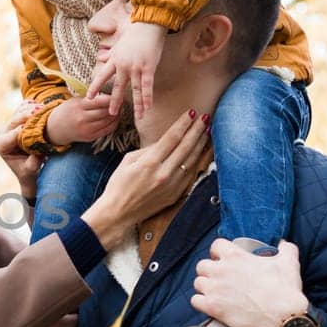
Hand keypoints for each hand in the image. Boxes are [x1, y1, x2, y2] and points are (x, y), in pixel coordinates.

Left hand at [0, 107, 43, 195]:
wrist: (31, 166)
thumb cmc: (28, 171)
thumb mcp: (29, 171)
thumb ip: (32, 165)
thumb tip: (38, 155)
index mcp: (1, 145)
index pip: (8, 137)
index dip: (18, 132)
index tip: (27, 128)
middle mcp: (3, 133)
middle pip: (13, 121)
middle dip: (25, 116)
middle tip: (37, 112)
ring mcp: (11, 123)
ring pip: (18, 112)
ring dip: (30, 109)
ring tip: (42, 108)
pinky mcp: (19, 117)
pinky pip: (23, 106)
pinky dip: (31, 104)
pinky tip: (40, 105)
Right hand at [45, 95, 120, 146]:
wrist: (57, 127)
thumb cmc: (69, 110)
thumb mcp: (76, 101)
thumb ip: (92, 99)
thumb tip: (111, 97)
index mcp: (79, 106)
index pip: (100, 101)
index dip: (111, 99)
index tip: (116, 96)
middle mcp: (82, 119)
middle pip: (105, 112)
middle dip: (115, 107)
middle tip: (121, 103)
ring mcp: (86, 129)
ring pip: (108, 121)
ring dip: (116, 115)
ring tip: (118, 110)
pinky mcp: (90, 137)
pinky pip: (107, 130)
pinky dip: (113, 124)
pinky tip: (115, 119)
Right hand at [82, 109, 210, 247]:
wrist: (118, 213)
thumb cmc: (118, 185)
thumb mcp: (128, 161)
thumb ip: (148, 149)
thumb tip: (165, 142)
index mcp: (149, 163)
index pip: (172, 137)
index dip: (184, 123)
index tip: (192, 113)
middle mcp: (163, 173)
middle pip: (186, 147)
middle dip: (197, 130)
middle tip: (205, 118)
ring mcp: (172, 185)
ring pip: (192, 160)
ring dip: (201, 144)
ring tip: (208, 131)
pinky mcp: (175, 195)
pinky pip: (191, 174)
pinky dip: (198, 161)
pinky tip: (202, 152)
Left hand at [87, 20, 167, 115]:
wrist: (148, 23)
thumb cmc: (135, 31)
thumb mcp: (119, 43)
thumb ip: (110, 53)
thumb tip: (100, 57)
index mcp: (115, 60)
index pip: (102, 76)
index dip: (95, 87)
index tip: (89, 97)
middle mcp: (123, 66)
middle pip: (117, 87)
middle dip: (114, 101)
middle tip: (111, 113)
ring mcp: (136, 67)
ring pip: (135, 90)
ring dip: (137, 105)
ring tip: (137, 117)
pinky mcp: (148, 67)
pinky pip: (147, 86)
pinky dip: (148, 97)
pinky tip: (148, 107)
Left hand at [190, 239, 309, 326]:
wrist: (283, 318)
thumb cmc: (285, 289)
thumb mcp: (289, 263)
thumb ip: (286, 249)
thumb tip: (284, 244)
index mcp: (236, 256)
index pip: (215, 246)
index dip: (218, 252)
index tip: (223, 259)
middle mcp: (221, 270)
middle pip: (202, 266)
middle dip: (209, 271)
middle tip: (219, 278)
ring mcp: (214, 289)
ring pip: (197, 283)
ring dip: (205, 287)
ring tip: (215, 292)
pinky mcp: (212, 307)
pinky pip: (195, 301)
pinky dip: (201, 303)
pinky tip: (211, 305)